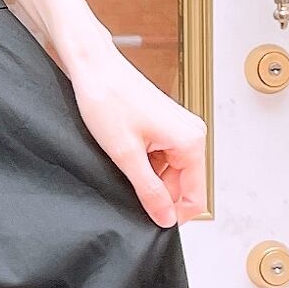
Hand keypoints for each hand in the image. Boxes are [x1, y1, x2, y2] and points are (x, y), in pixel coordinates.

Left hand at [67, 43, 207, 227]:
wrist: (92, 67)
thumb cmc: (107, 99)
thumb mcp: (126, 155)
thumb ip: (149, 191)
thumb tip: (166, 219)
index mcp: (191, 141)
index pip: (196, 197)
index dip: (173, 214)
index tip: (150, 220)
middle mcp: (192, 134)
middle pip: (183, 186)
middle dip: (158, 194)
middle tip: (127, 189)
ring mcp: (179, 129)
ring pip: (171, 173)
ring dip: (149, 178)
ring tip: (123, 164)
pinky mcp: (166, 125)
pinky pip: (163, 158)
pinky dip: (145, 164)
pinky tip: (126, 154)